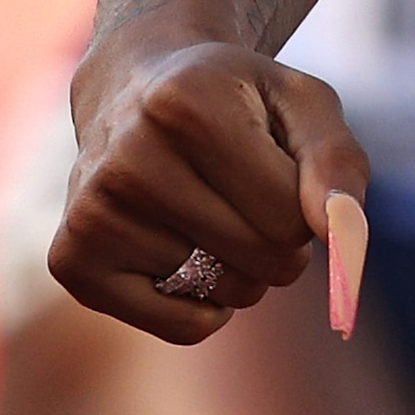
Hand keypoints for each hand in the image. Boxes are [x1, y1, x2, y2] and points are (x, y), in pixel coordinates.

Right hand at [45, 43, 373, 344]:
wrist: (134, 86)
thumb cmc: (235, 100)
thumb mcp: (300, 104)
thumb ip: (336, 162)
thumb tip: (343, 237)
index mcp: (187, 106)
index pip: (292, 217)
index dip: (305, 206)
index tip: (279, 169)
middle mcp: (128, 158)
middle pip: (264, 261)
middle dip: (280, 243)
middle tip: (248, 195)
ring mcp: (91, 213)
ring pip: (226, 296)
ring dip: (240, 268)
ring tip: (207, 209)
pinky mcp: (71, 261)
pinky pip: (184, 328)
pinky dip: (203, 305)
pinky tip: (179, 247)